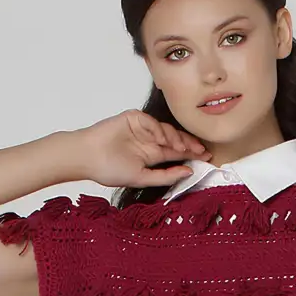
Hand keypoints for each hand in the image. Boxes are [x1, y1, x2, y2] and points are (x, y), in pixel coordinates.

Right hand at [74, 109, 211, 188]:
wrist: (87, 157)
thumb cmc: (109, 170)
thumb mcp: (142, 178)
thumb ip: (165, 176)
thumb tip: (188, 172)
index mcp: (152, 155)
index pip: (176, 153)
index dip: (192, 154)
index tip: (207, 157)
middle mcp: (150, 140)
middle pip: (175, 140)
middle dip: (190, 144)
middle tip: (202, 150)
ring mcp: (142, 128)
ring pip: (166, 130)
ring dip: (176, 138)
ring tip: (181, 148)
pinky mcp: (134, 118)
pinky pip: (152, 122)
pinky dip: (159, 130)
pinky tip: (163, 140)